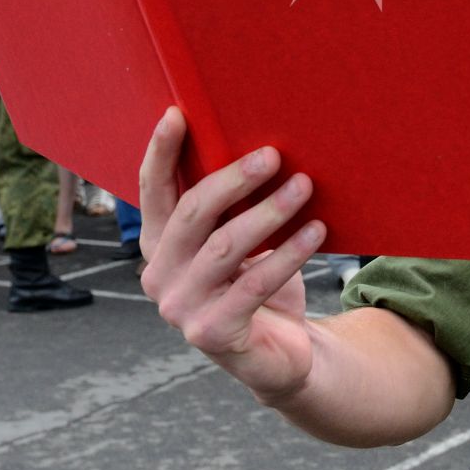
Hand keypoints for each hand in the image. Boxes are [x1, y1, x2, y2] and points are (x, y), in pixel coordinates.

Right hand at [139, 108, 326, 403]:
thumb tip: (260, 145)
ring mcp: (182, 308)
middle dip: (234, 180)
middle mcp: (160, 275)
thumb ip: (232, 206)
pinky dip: (288, 253)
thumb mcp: (241, 240)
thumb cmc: (259, 284)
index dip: (161, 153)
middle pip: (193, 213)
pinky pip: (254, 284)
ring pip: (225, 246)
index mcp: (160, 245)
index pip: (152, 191)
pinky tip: (316, 231)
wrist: (281, 354)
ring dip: (270, 212)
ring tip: (305, 185)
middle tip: (273, 155)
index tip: (177, 115)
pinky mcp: (212, 334)